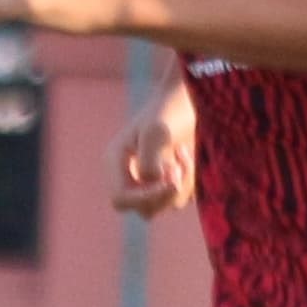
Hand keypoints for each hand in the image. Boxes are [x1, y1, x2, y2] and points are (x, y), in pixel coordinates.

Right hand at [114, 86, 196, 215]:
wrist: (191, 97)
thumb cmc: (170, 109)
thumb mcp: (157, 132)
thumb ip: (150, 163)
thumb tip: (155, 185)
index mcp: (115, 162)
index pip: (120, 198)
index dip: (145, 197)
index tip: (171, 181)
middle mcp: (129, 175)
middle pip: (144, 209)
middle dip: (165, 193)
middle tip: (177, 166)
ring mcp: (150, 180)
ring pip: (167, 205)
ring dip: (182, 183)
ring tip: (183, 151)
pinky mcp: (171, 181)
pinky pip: (182, 197)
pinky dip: (191, 180)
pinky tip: (188, 153)